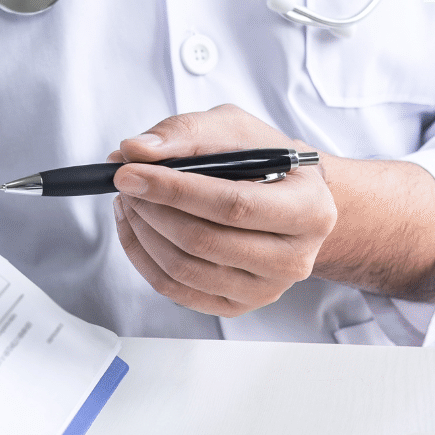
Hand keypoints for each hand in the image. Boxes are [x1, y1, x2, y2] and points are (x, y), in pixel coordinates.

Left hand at [110, 105, 335, 316]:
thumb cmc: (266, 164)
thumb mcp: (236, 129)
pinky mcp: (237, 305)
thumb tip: (137, 150)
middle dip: (152, 208)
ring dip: (143, 232)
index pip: (233, 206)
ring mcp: (265, 289)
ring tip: (130, 200)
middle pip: (204, 242)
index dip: (175, 190)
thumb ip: (186, 133)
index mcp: (309, 210)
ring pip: (184, 269)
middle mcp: (294, 258)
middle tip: (126, 182)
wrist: (290, 201)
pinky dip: (144, 257)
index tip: (131, 173)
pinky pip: (176, 290)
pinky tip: (137, 228)